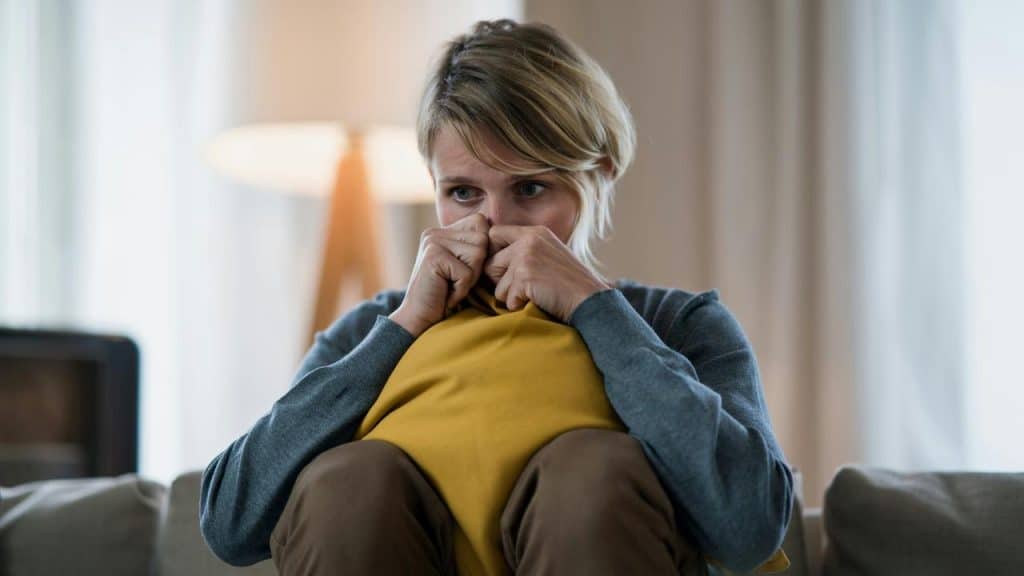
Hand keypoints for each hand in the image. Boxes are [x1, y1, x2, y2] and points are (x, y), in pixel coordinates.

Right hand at [390, 213, 489, 337]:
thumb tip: (500, 233)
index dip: (483, 246)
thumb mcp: (464, 266)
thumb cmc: (447, 295)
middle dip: (477, 266)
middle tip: (456, 280)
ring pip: (478, 254)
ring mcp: (432, 242)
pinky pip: (467, 273)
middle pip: (482, 239)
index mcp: (442, 231)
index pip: (480, 221)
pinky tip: (446, 294)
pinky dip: (461, 290)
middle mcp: (435, 232)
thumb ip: (476, 247)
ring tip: (451, 285)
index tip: (465, 267)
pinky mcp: (433, 257)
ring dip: (470, 278)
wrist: (420, 319)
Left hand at [483, 225, 612, 322]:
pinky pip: (507, 299)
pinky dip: (519, 306)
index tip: (504, 268)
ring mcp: (525, 257)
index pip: (495, 233)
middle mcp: (528, 240)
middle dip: (501, 280)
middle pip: (490, 262)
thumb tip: (492, 260)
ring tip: (536, 293)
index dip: (494, 253)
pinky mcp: (524, 276)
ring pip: (497, 286)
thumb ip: (525, 250)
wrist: (590, 299)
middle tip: (526, 286)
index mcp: (534, 232)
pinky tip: (538, 301)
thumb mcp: (549, 254)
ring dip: (512, 296)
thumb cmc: (570, 283)